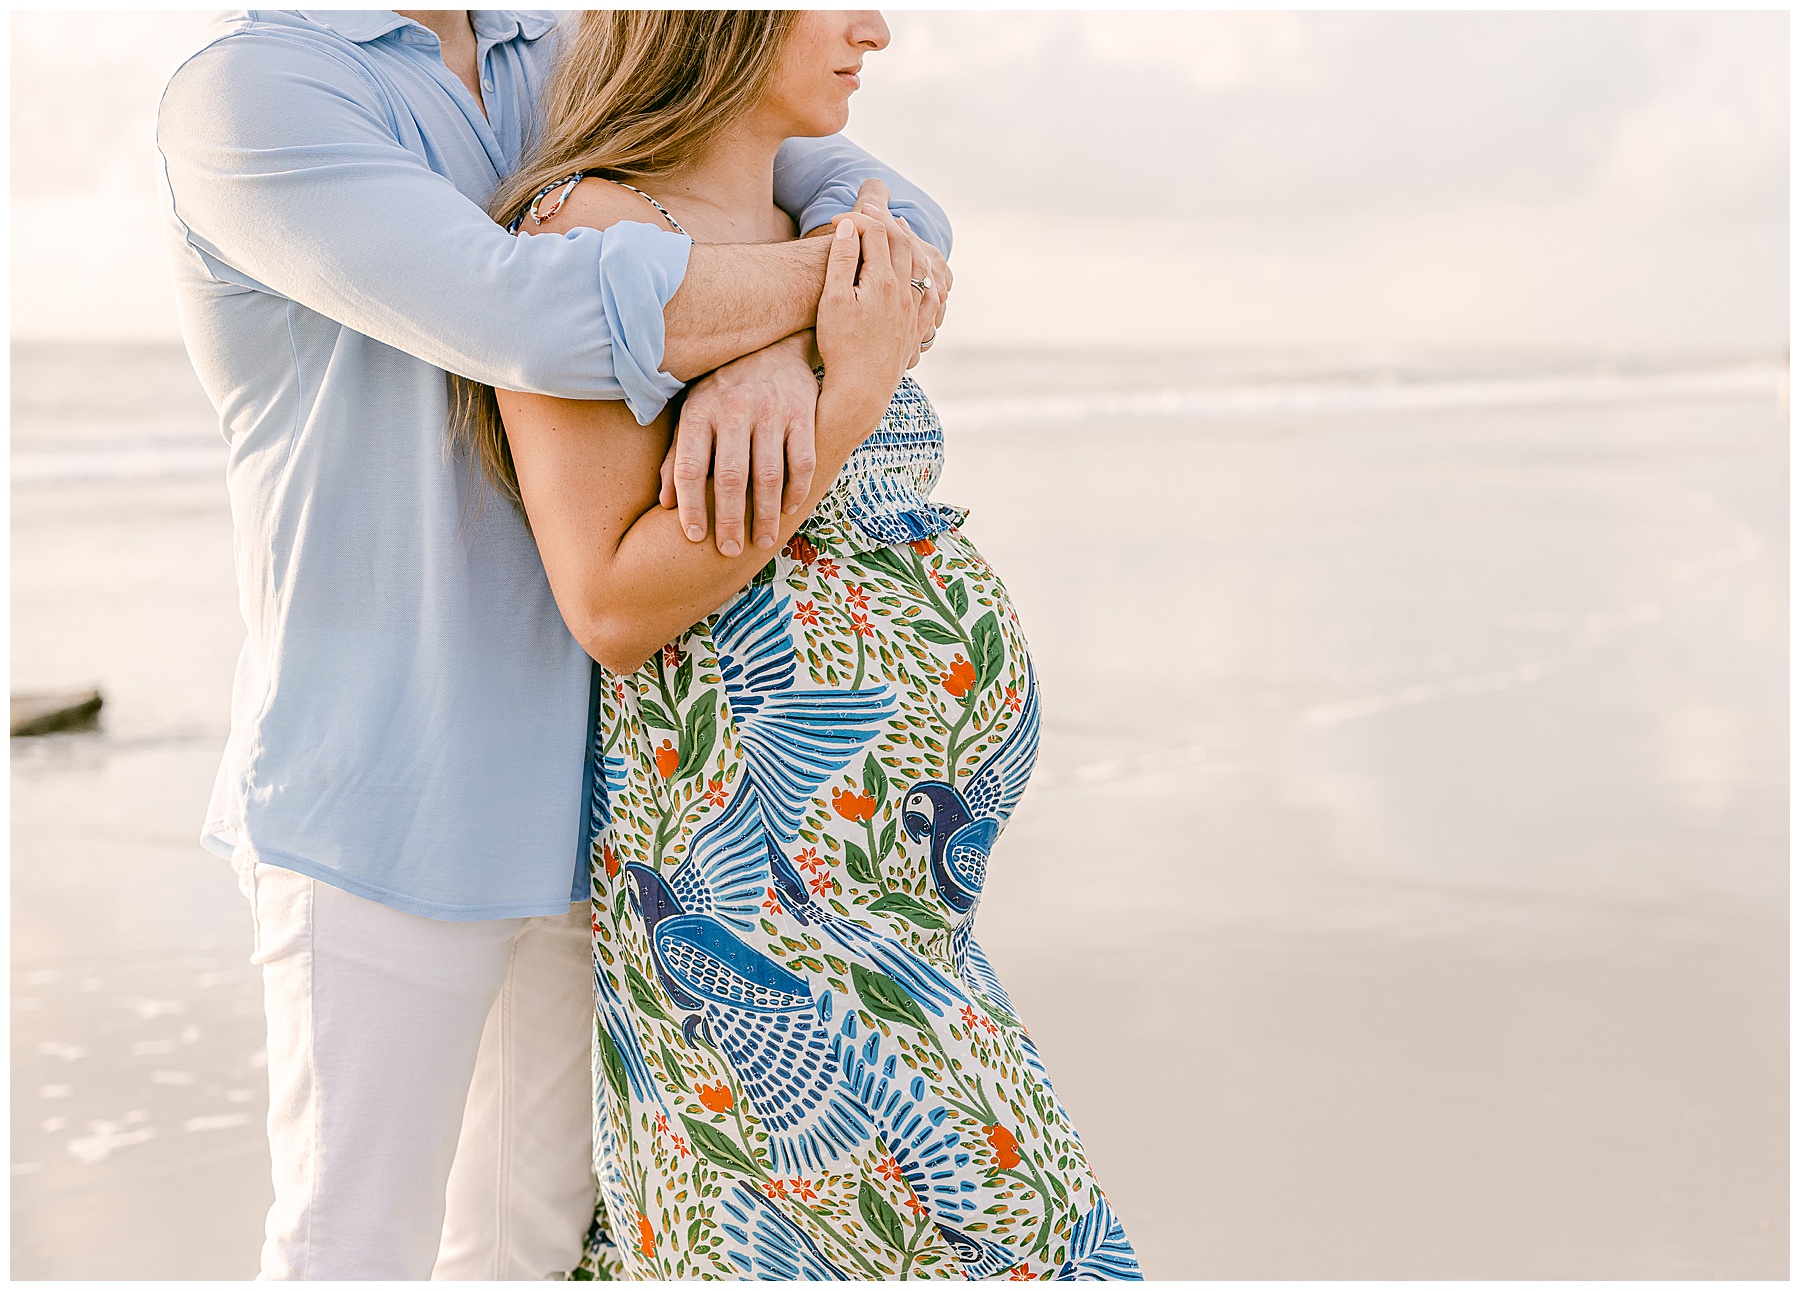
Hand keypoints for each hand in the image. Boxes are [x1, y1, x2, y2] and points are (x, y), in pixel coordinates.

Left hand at [662, 334, 820, 555]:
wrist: (772, 345)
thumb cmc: (724, 390)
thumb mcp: (693, 412)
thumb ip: (677, 455)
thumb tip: (664, 502)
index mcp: (700, 410)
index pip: (690, 467)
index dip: (691, 506)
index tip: (694, 537)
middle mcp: (734, 409)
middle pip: (730, 477)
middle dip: (729, 520)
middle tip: (729, 550)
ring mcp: (771, 410)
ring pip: (768, 475)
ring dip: (764, 514)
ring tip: (761, 541)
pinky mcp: (802, 412)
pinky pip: (802, 461)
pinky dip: (797, 490)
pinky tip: (789, 509)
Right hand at [849, 179, 949, 365]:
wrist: (861, 389)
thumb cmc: (840, 346)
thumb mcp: (833, 299)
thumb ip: (840, 260)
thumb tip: (847, 227)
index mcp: (882, 280)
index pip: (874, 233)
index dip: (857, 219)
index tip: (838, 219)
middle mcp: (904, 292)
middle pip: (900, 244)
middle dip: (885, 222)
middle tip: (871, 210)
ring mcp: (913, 311)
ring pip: (919, 266)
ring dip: (909, 242)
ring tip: (901, 229)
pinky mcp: (915, 330)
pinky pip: (930, 298)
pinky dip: (928, 278)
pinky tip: (927, 276)